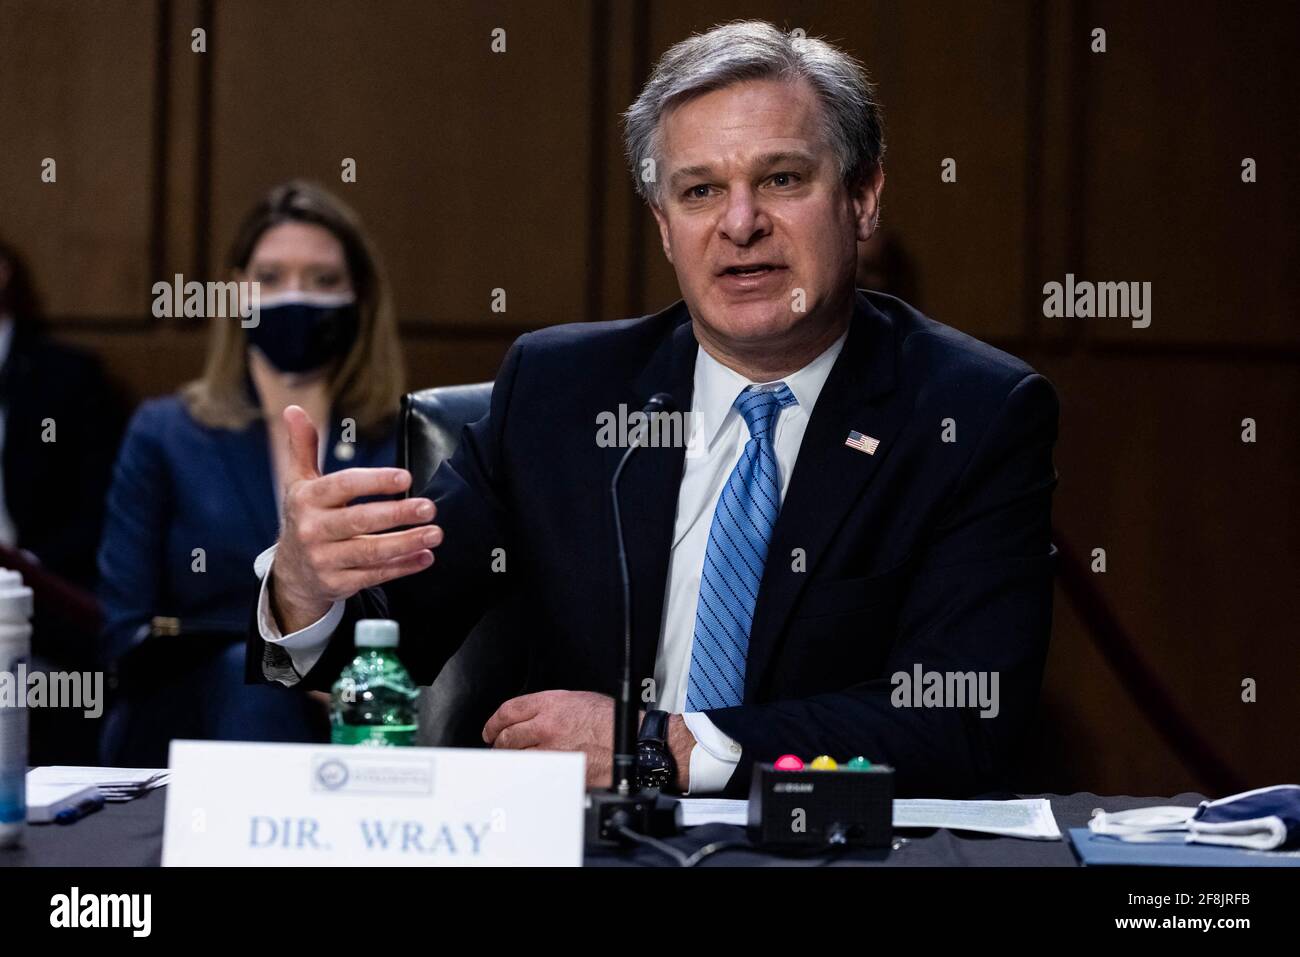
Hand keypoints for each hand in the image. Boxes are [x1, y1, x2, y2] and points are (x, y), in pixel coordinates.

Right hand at [270, 405, 442, 632]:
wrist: (291, 572)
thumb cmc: (306, 517)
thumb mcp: (299, 482)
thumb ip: (303, 447)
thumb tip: (293, 410)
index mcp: (307, 499)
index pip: (343, 486)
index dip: (374, 481)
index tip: (405, 477)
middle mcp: (312, 530)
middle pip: (360, 521)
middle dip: (398, 514)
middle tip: (429, 508)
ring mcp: (324, 560)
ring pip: (370, 552)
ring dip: (406, 544)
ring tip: (435, 534)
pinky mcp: (337, 584)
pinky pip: (374, 575)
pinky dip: (402, 568)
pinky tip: (424, 557)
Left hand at [483, 691, 695, 790]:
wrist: (632, 742)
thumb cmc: (611, 721)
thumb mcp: (577, 700)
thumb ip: (549, 708)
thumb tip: (529, 718)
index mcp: (551, 704)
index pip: (509, 711)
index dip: (494, 722)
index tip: (491, 729)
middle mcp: (547, 726)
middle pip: (507, 736)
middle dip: (498, 743)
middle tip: (498, 746)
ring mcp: (552, 751)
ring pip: (517, 757)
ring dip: (511, 759)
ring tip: (512, 760)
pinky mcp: (559, 771)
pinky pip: (534, 773)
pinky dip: (528, 773)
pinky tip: (529, 772)